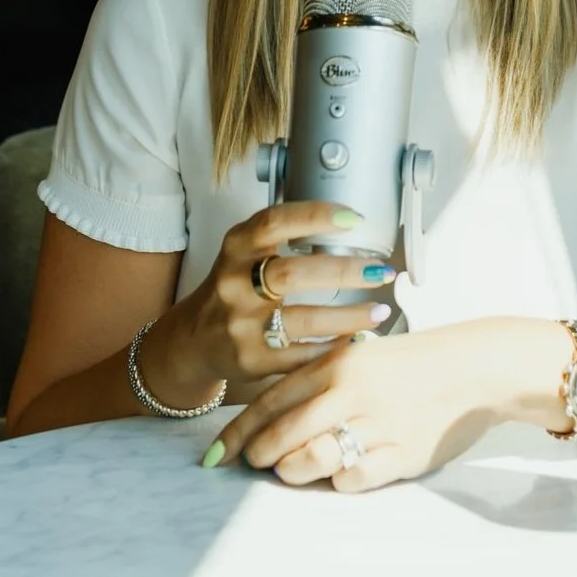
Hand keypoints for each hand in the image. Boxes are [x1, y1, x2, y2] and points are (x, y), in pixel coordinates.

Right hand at [150, 201, 394, 405]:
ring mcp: (240, 325)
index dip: (316, 216)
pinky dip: (333, 348)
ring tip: (381, 310)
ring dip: (349, 316)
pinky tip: (358, 340)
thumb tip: (349, 220)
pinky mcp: (250, 360)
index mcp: (237, 247)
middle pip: (292, 273)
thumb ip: (283, 235)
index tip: (355, 218)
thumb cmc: (236, 286)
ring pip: (302, 320)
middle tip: (382, 270)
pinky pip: (301, 356)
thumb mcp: (246, 251)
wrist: (195, 339)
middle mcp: (233, 283)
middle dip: (344, 271)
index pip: (274, 222)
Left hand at [202, 322, 499, 491]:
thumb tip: (278, 410)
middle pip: (284, 432)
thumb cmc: (415, 362)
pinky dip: (338, 481)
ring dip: (292, 471)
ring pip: (311, 458)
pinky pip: (353, 478)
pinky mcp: (400, 453)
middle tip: (251, 463)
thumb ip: (323, 377)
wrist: (473, 367)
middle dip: (258, 453)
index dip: (239, 430)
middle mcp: (351, 391)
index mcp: (338, 362)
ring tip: (289, 471)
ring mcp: (376, 422)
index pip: (272, 400)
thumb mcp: (363, 354)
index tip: (216, 451)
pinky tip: (339, 474)